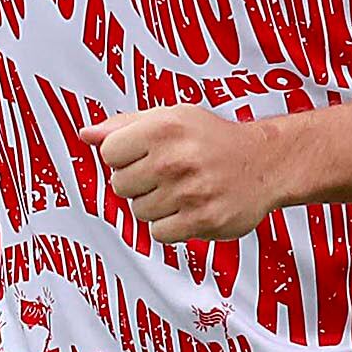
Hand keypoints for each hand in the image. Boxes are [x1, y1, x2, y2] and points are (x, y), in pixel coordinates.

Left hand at [94, 105, 293, 244]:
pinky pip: (159, 233)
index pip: (109, 153)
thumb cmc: (214, 139)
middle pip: (120, 186)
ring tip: (181, 190)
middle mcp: (175, 158)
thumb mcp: (172, 118)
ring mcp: (189, 191)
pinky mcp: (202, 220)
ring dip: (155, 205)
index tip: (144, 156)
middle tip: (167, 174)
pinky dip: (170, 226)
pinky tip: (188, 209)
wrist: (265, 162)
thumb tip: (87, 134)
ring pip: (139, 212)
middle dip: (138, 183)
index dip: (123, 157)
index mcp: (163, 127)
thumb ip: (125, 125)